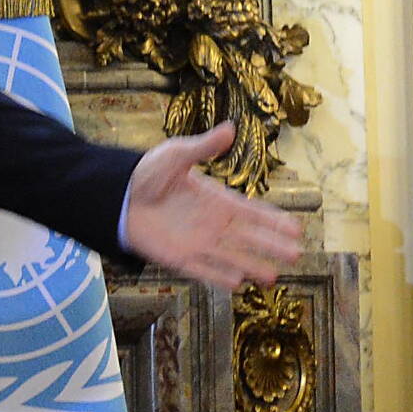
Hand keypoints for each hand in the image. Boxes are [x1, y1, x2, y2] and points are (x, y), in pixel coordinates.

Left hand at [122, 121, 302, 288]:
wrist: (115, 196)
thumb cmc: (146, 173)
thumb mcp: (177, 155)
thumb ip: (204, 147)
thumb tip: (230, 127)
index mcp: (216, 200)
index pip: (252, 212)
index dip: (274, 220)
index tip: (297, 228)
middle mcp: (212, 224)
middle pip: (248, 238)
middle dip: (272, 246)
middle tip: (297, 255)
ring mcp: (196, 242)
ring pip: (230, 257)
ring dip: (250, 266)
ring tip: (272, 278)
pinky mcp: (177, 257)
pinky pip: (202, 269)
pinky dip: (217, 276)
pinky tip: (237, 284)